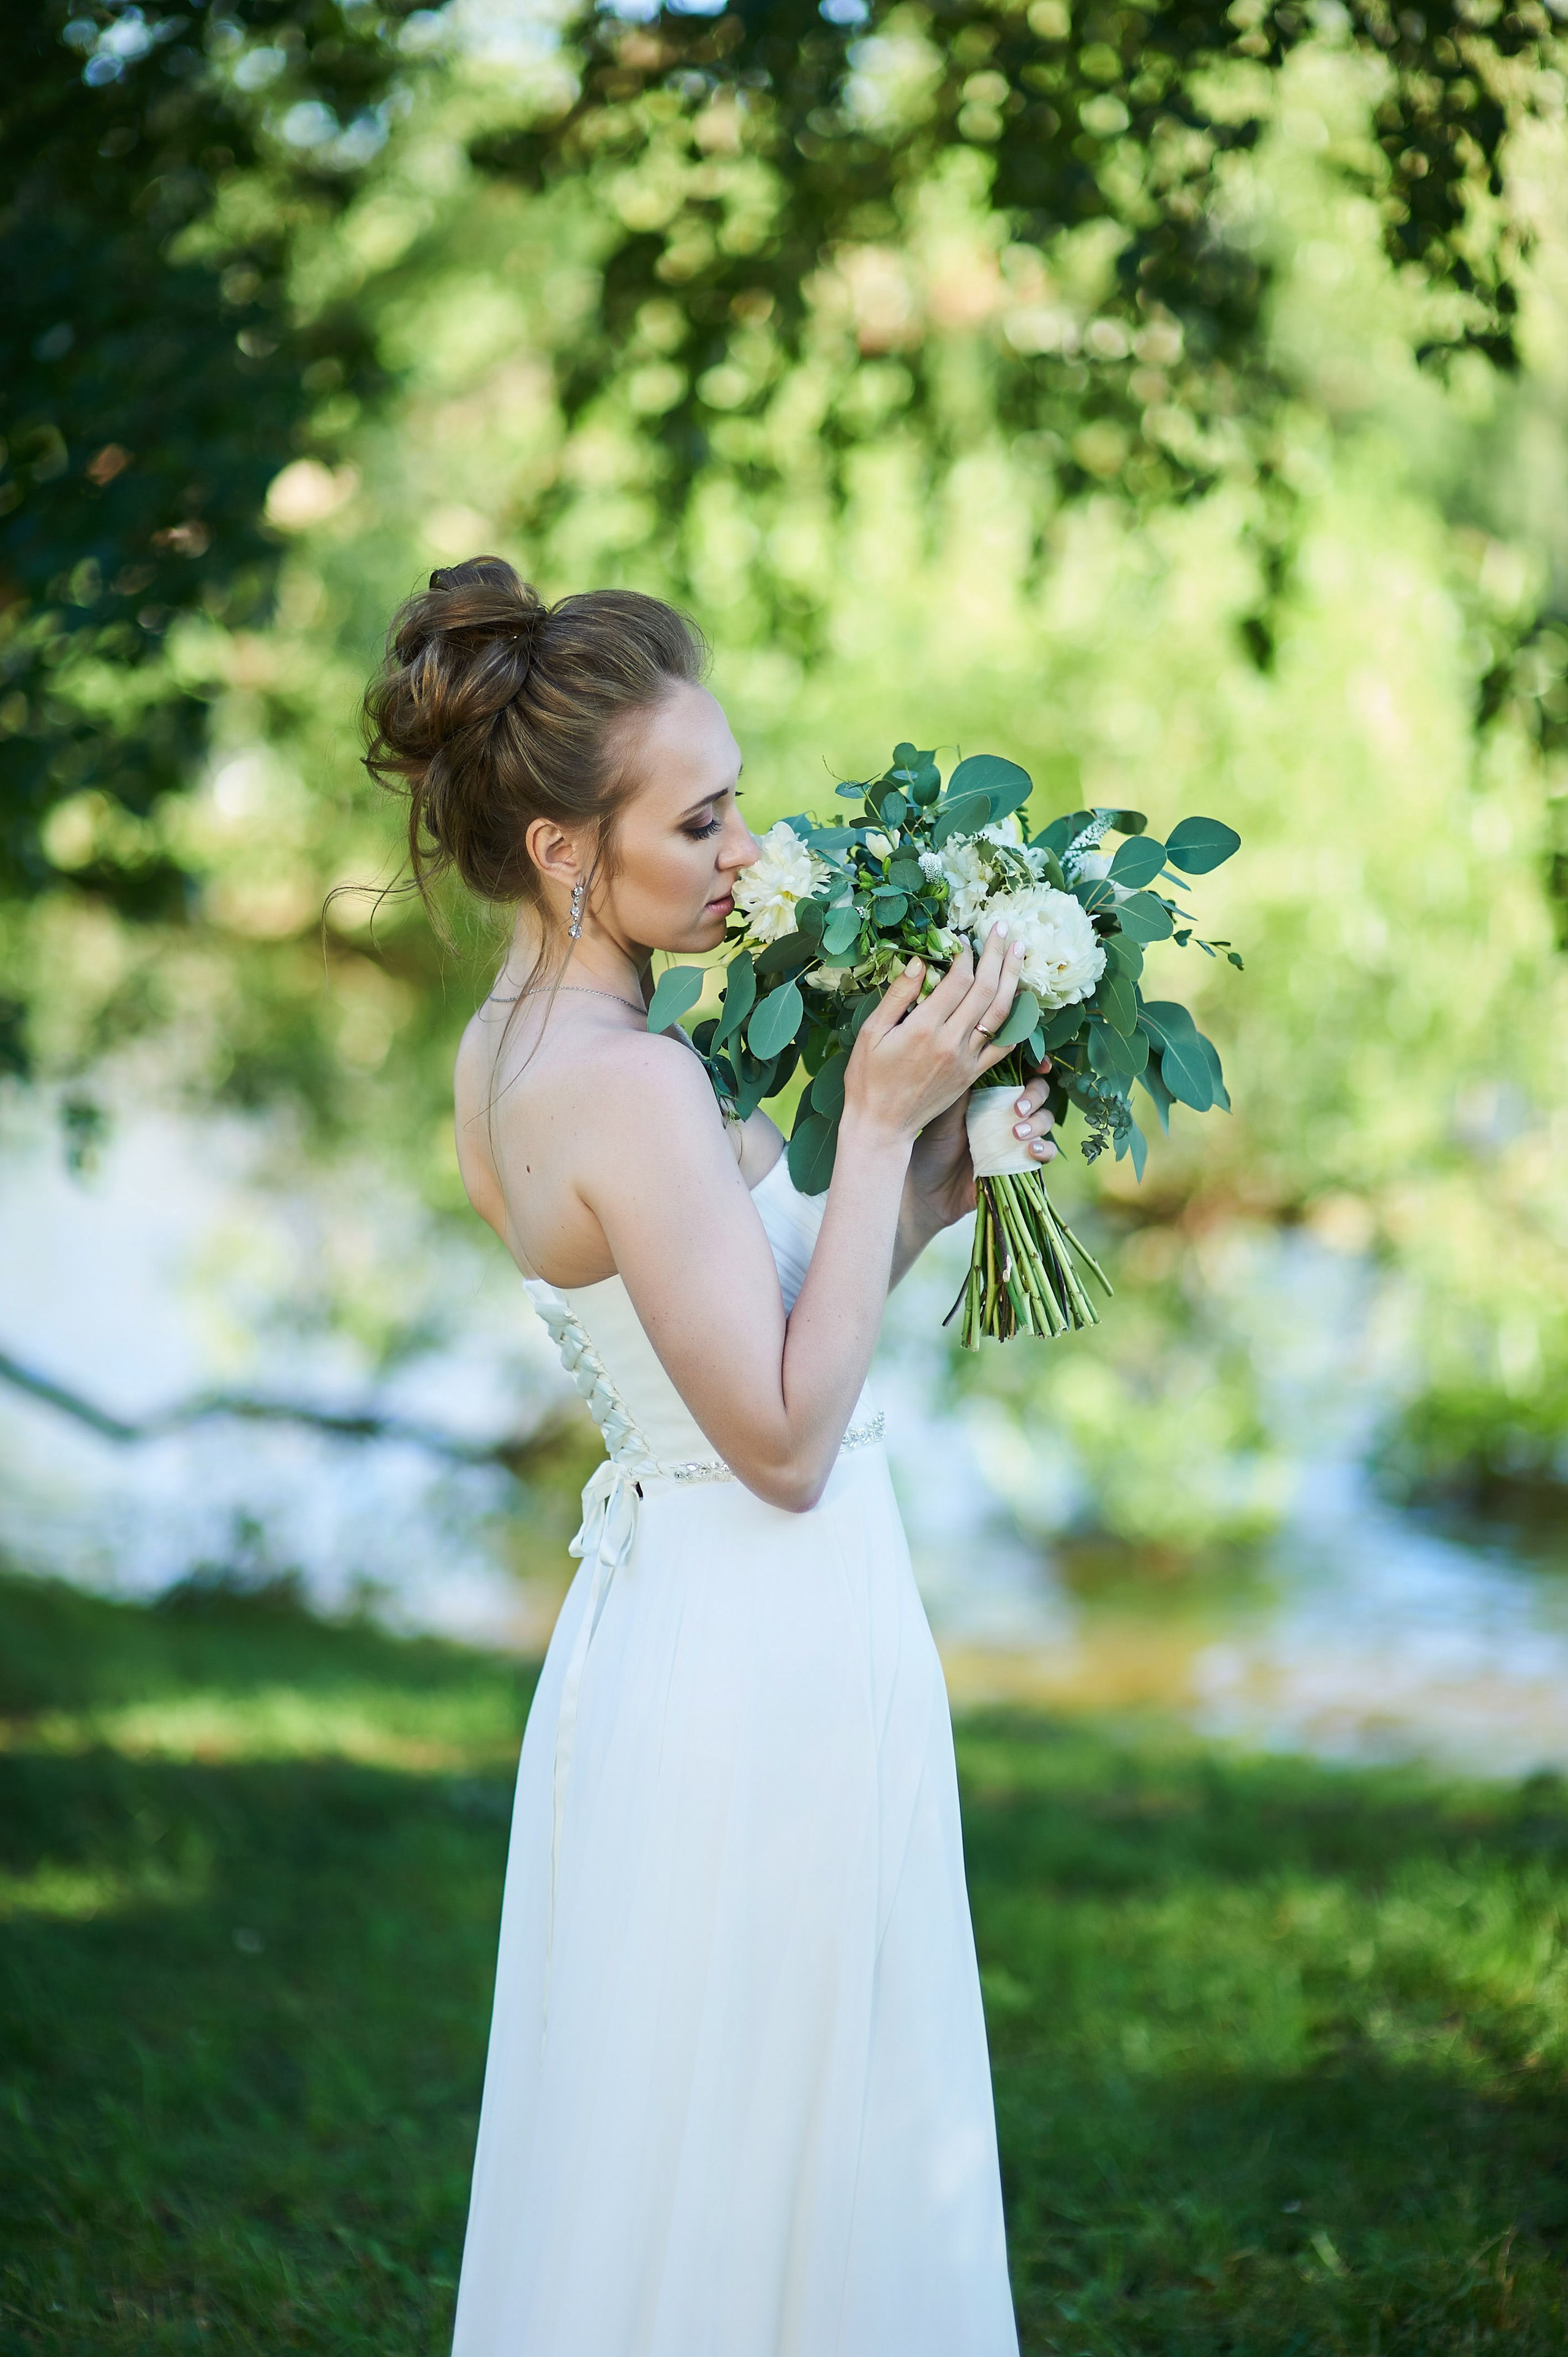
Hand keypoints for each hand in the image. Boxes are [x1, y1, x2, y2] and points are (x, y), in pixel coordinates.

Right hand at [843, 927, 1029, 1146]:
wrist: (882, 1125)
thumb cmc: (868, 1078)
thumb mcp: (870, 1033)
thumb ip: (898, 996)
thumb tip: (920, 961)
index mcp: (923, 1029)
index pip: (957, 981)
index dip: (964, 955)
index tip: (963, 939)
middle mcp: (951, 1043)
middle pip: (985, 990)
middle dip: (995, 955)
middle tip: (1002, 929)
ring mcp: (967, 1060)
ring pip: (1001, 1014)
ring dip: (1012, 979)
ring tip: (1018, 952)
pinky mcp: (973, 1075)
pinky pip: (1003, 1045)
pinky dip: (1016, 1022)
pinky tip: (1021, 1001)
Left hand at [907, 1064, 1055, 1232]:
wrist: (928, 1192)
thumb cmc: (932, 1148)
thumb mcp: (944, 1114)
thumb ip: (963, 1087)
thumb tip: (979, 1055)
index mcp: (990, 1094)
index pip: (1019, 1072)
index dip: (1035, 1064)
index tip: (1040, 1064)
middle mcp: (1007, 1113)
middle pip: (1040, 1092)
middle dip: (1035, 1095)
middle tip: (1017, 1109)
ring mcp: (1017, 1138)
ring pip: (1046, 1120)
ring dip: (1038, 1123)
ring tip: (1017, 1134)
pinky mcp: (1022, 1163)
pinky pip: (1046, 1153)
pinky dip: (1045, 1149)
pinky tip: (1031, 1151)